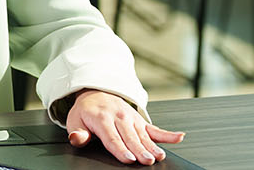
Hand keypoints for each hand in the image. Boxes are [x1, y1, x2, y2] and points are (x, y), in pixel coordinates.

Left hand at [65, 89, 183, 165]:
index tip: (129, 159)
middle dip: (140, 149)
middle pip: (130, 137)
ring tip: (159, 155)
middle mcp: (119, 118)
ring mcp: (132, 119)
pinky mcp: (140, 121)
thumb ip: (77, 132)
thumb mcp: (75, 120)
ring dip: (153, 145)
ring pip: (143, 134)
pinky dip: (168, 134)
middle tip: (147, 160)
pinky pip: (155, 128)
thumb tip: (77, 138)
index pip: (113, 138)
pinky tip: (178, 137)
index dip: (121, 149)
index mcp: (102, 119)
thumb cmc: (87, 111)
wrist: (96, 92)